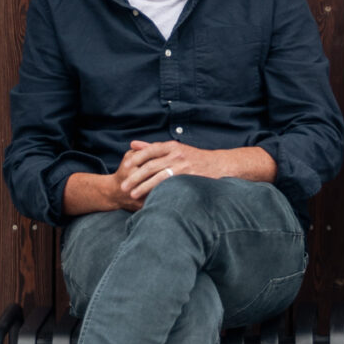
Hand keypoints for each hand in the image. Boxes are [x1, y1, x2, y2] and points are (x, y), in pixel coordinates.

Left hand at [113, 139, 232, 206]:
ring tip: (132, 194)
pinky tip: (150, 198)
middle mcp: (177, 155)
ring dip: (144, 187)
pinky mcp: (188, 178)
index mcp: (172, 146)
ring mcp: (183, 167)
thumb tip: (133, 144)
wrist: (219, 165)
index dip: (136, 159)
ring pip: (158, 177)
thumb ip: (153, 147)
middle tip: (123, 186)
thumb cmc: (194, 158)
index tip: (125, 168)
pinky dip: (159, 192)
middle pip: (151, 166)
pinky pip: (170, 186)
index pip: (149, 151)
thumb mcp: (175, 148)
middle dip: (135, 177)